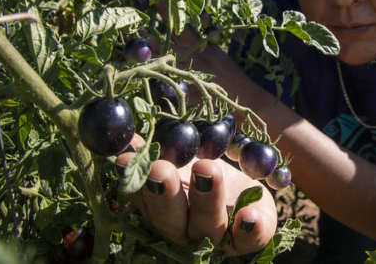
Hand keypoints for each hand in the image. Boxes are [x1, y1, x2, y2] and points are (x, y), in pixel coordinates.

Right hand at [115, 135, 277, 255]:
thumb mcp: (180, 160)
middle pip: (170, 219)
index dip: (134, 183)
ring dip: (206, 200)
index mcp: (160, 212)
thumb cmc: (203, 174)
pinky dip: (249, 228)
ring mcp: (216, 236)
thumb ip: (154, 154)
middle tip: (161, 170)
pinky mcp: (250, 237)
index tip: (125, 160)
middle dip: (164, 195)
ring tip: (207, 169)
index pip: (142, 201)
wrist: (246, 192)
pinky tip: (248, 215)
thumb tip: (126, 137)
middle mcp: (184, 229)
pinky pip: (249, 239)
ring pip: (207, 226)